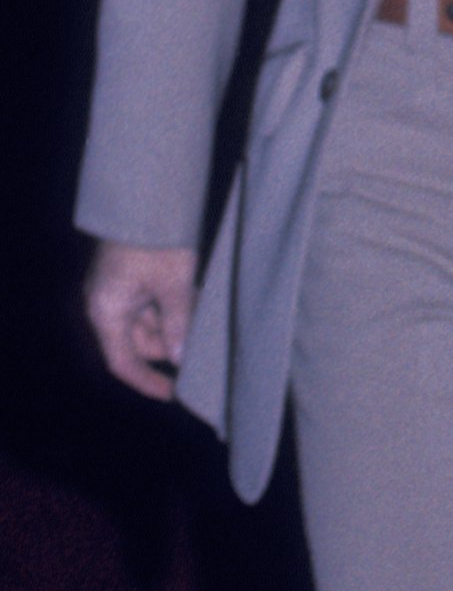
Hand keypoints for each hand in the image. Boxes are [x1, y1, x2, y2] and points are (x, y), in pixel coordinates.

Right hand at [84, 240, 196, 401]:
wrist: (147, 197)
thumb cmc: (155, 240)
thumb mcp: (173, 284)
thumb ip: (177, 322)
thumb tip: (181, 356)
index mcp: (106, 311)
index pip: (123, 362)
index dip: (148, 382)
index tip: (174, 393)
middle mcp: (107, 304)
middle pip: (139, 343)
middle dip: (172, 348)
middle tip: (205, 354)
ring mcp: (119, 290)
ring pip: (150, 323)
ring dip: (178, 327)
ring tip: (208, 328)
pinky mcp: (132, 277)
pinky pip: (154, 304)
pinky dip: (176, 309)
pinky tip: (201, 307)